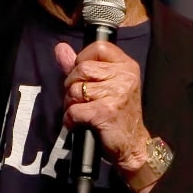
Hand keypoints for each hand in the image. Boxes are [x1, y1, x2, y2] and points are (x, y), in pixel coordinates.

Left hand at [54, 41, 149, 172]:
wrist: (132, 145)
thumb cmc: (116, 113)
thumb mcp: (103, 84)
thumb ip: (80, 65)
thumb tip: (60, 48)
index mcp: (126, 66)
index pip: (98, 47)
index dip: (83, 59)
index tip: (84, 75)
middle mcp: (124, 76)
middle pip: (82, 68)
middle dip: (73, 85)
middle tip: (82, 98)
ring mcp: (116, 93)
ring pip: (75, 89)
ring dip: (71, 103)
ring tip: (82, 111)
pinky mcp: (106, 112)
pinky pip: (74, 109)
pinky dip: (70, 119)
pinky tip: (79, 123)